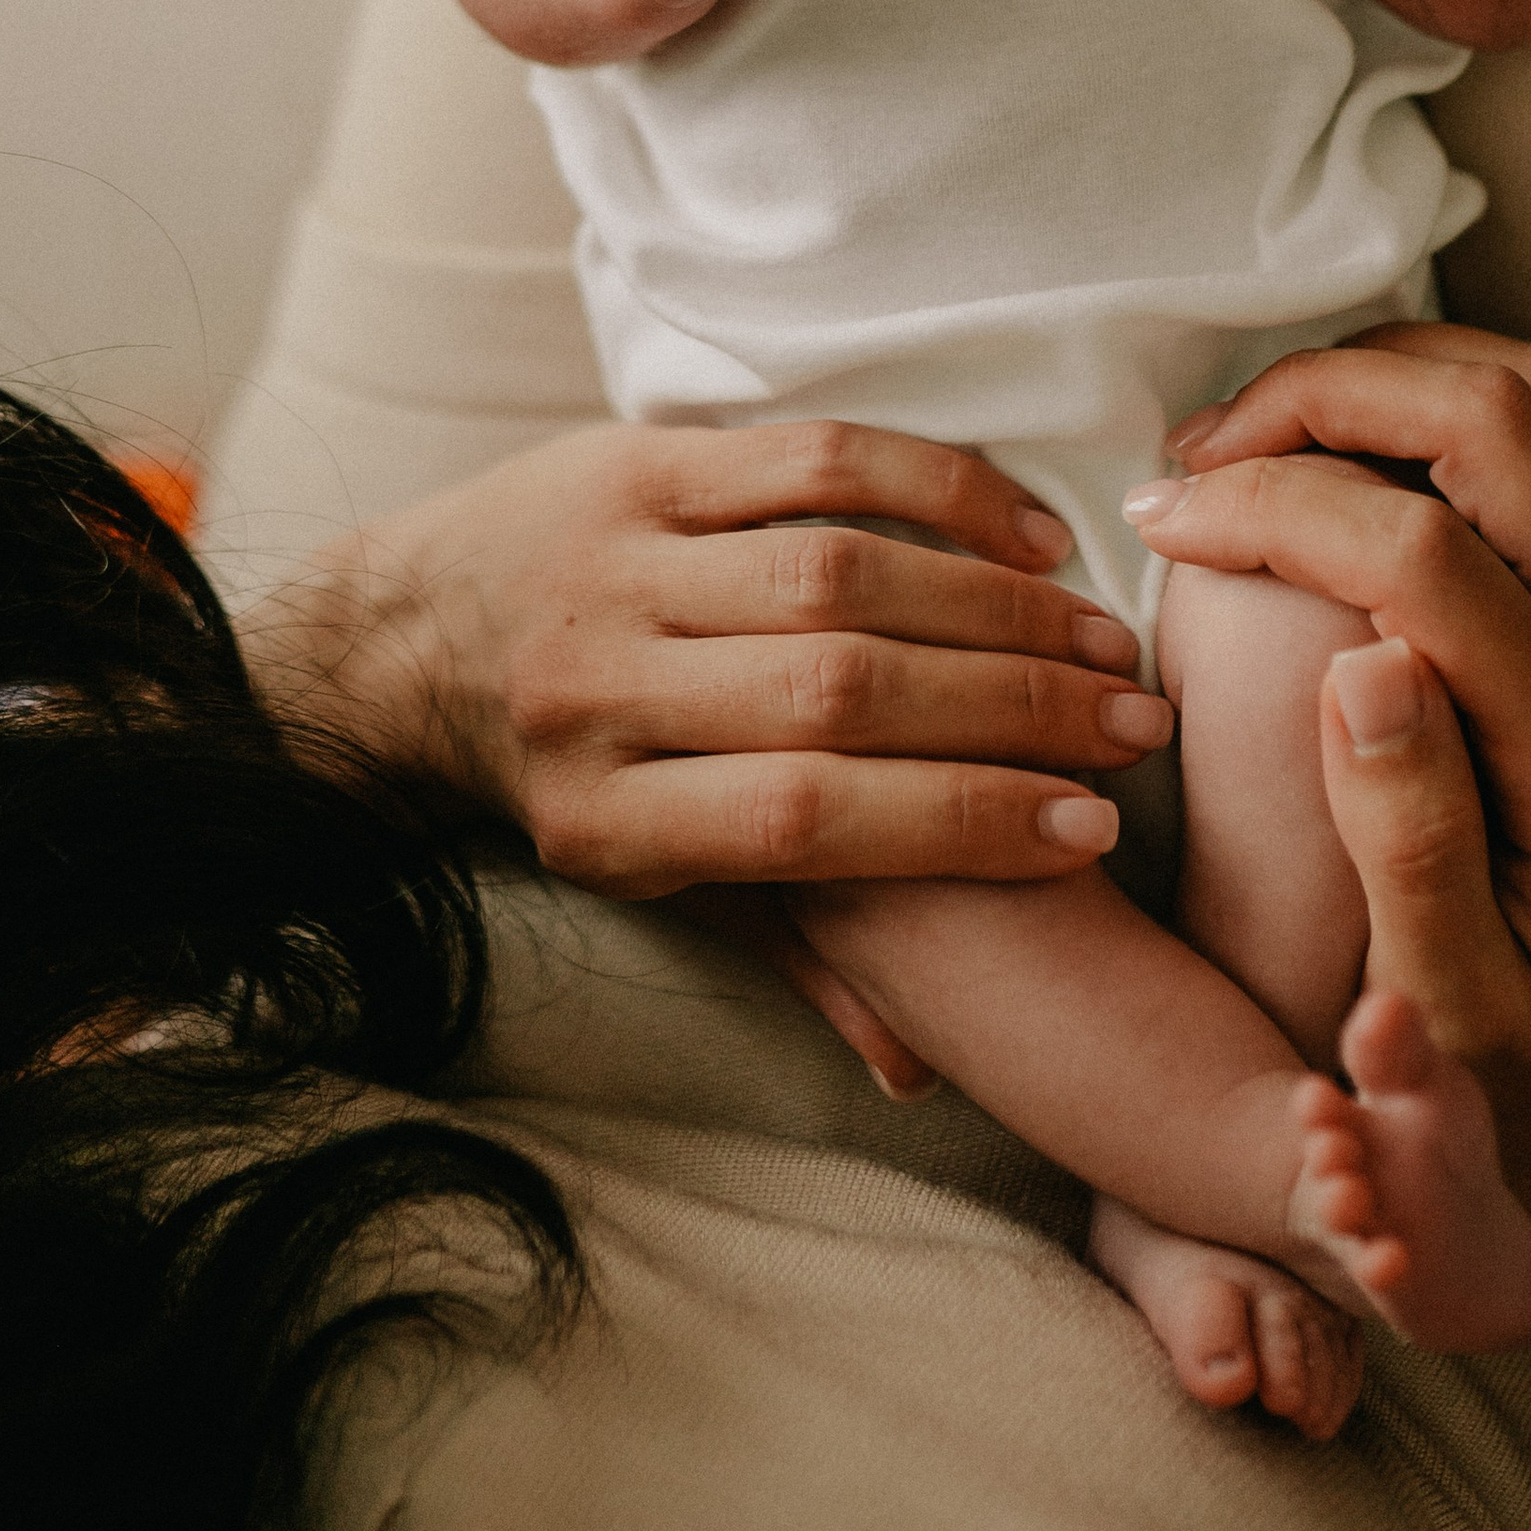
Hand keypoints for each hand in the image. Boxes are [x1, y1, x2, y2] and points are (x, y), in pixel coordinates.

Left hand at [251, 417, 1173, 897]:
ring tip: (1100, 637)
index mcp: (607, 816)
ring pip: (834, 571)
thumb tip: (920, 1069)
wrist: (397, 640)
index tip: (1089, 828)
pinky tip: (1025, 528)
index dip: (959, 821)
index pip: (806, 820)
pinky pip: (807, 460)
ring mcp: (617, 562)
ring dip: (993, 601)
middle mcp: (605, 686)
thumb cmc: (565, 783)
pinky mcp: (636, 461)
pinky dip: (932, 486)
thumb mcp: (651, 883)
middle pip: (837, 691)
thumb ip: (791, 954)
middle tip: (1133, 724)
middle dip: (1011, 709)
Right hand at [1126, 325, 1530, 1257]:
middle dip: (1322, 401)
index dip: (1276, 508)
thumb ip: (1408, 837)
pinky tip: (1355, 447)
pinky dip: (1453, 394)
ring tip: (1268, 430)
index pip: (1424, 556)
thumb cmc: (1528, 1076)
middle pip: (1498, 423)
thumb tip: (1362, 663)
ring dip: (1397, 374)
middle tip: (1200, 456)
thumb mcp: (1444, 1009)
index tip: (1162, 521)